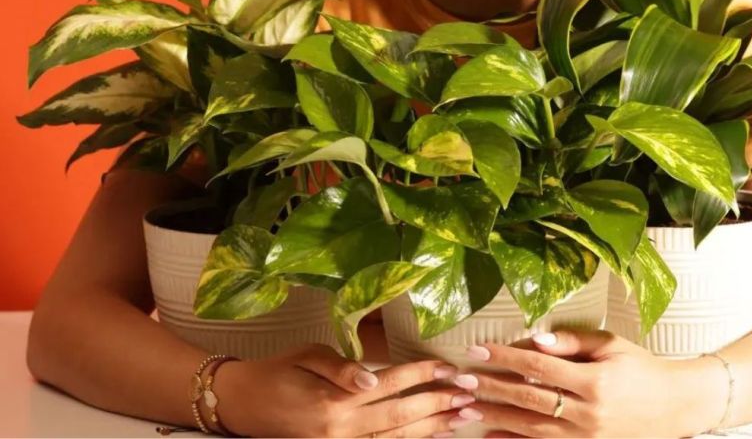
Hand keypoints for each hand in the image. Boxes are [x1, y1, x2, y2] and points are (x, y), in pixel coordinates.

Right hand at [215, 344, 474, 436]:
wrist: (243, 405)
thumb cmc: (278, 372)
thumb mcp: (307, 357)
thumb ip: (342, 368)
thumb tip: (374, 378)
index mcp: (335, 400)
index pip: (391, 384)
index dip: (423, 375)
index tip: (451, 368)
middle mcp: (341, 428)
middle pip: (402, 416)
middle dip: (440, 404)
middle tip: (472, 394)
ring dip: (433, 428)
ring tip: (463, 417)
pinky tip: (431, 437)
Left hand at [450, 330, 723, 437]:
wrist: (675, 405)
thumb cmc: (640, 367)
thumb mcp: (611, 345)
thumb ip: (574, 342)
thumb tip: (536, 338)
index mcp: (594, 381)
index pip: (537, 367)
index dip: (504, 358)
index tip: (477, 351)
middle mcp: (589, 413)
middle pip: (528, 400)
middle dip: (491, 389)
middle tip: (460, 380)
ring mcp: (587, 437)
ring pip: (531, 429)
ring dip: (495, 418)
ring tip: (465, 408)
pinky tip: (491, 437)